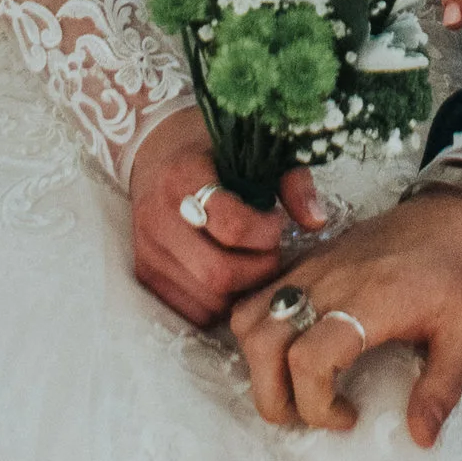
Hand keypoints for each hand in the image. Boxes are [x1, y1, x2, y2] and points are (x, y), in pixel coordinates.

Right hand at [127, 109, 325, 328]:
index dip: (266, 232)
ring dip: (241, 290)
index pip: (231, 226)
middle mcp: (158, 215)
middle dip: (258, 270)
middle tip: (271, 250)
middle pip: (219, 273)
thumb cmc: (212, 150)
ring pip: (207, 298)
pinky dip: (220, 302)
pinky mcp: (145, 272)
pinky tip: (230, 276)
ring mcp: (148, 248)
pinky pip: (191, 310)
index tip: (276, 221)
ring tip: (251, 261)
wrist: (155, 151)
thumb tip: (316, 222)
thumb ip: (290, 181)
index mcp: (183, 175)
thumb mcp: (252, 150)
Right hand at [232, 185, 461, 443]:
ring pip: (249, 317)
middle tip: (309, 413)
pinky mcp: (306, 260)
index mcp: (369, 302)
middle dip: (273, 396)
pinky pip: (257, 295)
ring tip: (295, 384)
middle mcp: (329, 282)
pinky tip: (289, 348)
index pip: (309, 360)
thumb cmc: (459, 273)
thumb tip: (421, 438)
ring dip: (259, 363)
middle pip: (264, 343)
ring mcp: (312, 267)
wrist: (452, 214)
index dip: (316, 405)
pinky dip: (257, 330)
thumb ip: (442, 388)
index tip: (349, 416)